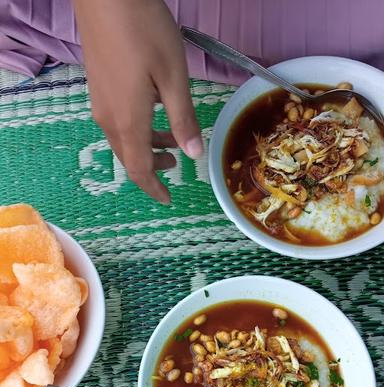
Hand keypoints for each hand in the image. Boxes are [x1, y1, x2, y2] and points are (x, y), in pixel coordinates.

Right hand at [73, 0, 202, 202]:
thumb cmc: (143, 32)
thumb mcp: (173, 77)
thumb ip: (183, 119)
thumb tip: (194, 155)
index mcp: (129, 122)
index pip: (139, 170)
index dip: (154, 189)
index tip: (169, 199)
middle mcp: (109, 119)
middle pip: (129, 159)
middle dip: (152, 170)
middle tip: (175, 169)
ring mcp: (100, 102)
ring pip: (122, 141)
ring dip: (146, 148)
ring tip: (171, 142)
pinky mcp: (98, 87)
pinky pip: (116, 123)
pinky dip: (136, 131)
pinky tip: (152, 113)